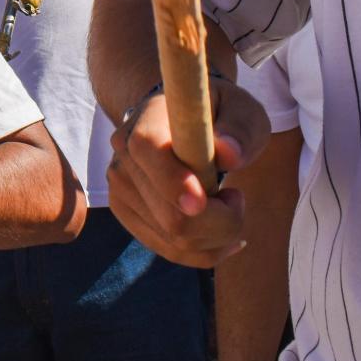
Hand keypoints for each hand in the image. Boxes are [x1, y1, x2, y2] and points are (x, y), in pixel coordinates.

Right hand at [104, 78, 269, 267]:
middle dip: (220, 222)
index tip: (205, 200)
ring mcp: (120, 190)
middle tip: (237, 197)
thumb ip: (239, 128)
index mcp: (146, 121)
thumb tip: (229, 154)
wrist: (179, 124)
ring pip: (173, 240)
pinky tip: (224, 235)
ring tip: (230, 206)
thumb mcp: (240, 110)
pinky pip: (169, 249)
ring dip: (216, 237)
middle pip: (169, 215)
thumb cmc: (216, 114)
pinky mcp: (126, 214)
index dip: (173, 181)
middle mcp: (123, 158)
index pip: (147, 152)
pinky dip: (204, 251)